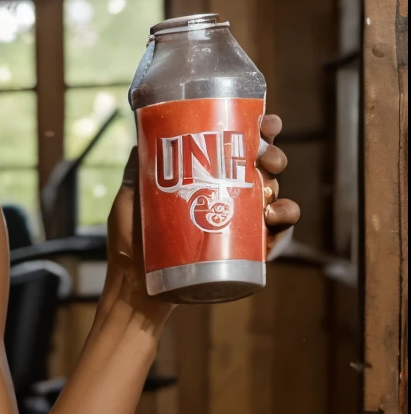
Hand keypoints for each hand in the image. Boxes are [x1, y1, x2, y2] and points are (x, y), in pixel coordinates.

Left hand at [103, 111, 301, 317]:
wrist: (135, 290)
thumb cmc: (130, 244)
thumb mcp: (130, 200)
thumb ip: (138, 170)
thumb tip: (142, 135)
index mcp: (207, 180)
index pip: (238, 150)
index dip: (259, 132)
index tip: (267, 123)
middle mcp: (227, 198)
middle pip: (261, 169)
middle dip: (272, 155)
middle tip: (265, 156)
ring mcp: (238, 225)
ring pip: (273, 198)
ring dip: (280, 188)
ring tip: (268, 190)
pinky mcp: (244, 253)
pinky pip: (276, 235)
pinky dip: (283, 224)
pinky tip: (272, 218)